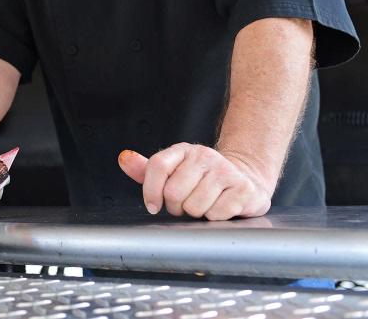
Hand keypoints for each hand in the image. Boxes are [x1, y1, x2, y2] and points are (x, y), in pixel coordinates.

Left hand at [117, 144, 272, 220]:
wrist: (244, 178)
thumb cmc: (202, 178)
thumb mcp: (173, 170)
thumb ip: (146, 169)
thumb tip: (124, 158)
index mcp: (183, 151)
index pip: (157, 166)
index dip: (151, 191)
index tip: (153, 206)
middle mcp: (204, 156)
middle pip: (174, 192)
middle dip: (176, 207)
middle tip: (185, 204)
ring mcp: (225, 171)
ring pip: (195, 206)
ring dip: (196, 213)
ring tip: (204, 204)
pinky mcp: (243, 188)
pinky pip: (216, 214)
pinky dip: (215, 217)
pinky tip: (221, 207)